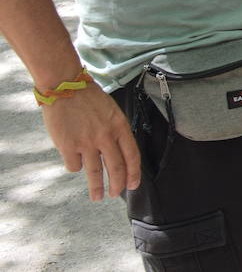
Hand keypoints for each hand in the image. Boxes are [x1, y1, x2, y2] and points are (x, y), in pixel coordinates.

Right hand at [42, 86, 141, 200]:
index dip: (134, 173)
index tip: (133, 185)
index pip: (132, 155)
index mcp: (119, 126)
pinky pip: (74, 166)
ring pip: (95, 173)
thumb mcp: (111, 112)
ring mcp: (86, 142)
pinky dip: (75, 166)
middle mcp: (105, 136)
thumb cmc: (89, 99)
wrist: (65, 87)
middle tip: (115, 194)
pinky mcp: (68, 146)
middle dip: (117, 185)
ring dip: (96, 188)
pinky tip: (74, 161)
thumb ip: (115, 132)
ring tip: (97, 197)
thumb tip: (118, 154)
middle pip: (116, 168)